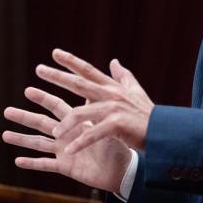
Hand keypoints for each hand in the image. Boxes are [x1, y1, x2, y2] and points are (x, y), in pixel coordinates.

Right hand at [3, 86, 131, 191]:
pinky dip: (32, 163)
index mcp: (75, 121)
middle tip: (6, 111)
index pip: (55, 106)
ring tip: (4, 135)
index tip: (27, 90)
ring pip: (38, 143)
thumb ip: (96, 107)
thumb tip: (92, 87)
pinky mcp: (65, 167)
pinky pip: (45, 164)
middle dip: (24, 117)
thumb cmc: (117, 145)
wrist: (123, 169)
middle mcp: (65, 134)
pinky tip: (17, 161)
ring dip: (21, 139)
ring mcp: (63, 150)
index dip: (42, 98)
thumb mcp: (106, 124)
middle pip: (40, 123)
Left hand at [39, 49, 153, 152]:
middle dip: (58, 76)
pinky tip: (69, 150)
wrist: (164, 132)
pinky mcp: (117, 125)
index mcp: (112, 87)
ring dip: (67, 124)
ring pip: (83, 113)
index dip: (71, 61)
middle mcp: (111, 94)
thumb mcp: (135, 91)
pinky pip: (93, 134)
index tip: (54, 53)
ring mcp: (113, 109)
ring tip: (55, 133)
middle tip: (38, 69)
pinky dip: (81, 142)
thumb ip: (123, 76)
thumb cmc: (148, 114)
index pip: (88, 71)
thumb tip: (114, 61)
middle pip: (79, 83)